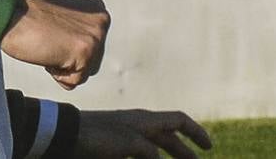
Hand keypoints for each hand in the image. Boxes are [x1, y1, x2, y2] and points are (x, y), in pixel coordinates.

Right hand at [0, 0, 109, 89]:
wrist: (7, 16)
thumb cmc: (27, 20)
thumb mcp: (63, 21)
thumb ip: (79, 33)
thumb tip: (87, 56)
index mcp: (97, 10)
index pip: (94, 49)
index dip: (68, 48)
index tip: (52, 32)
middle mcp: (102, 21)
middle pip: (93, 63)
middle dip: (68, 59)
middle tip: (48, 40)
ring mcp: (95, 36)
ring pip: (85, 73)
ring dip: (62, 66)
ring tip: (47, 45)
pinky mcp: (85, 51)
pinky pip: (73, 81)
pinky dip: (56, 73)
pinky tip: (46, 52)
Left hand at [76, 108, 211, 157]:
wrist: (67, 133)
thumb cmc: (100, 134)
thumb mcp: (133, 144)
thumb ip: (153, 154)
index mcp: (146, 120)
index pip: (178, 120)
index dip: (195, 132)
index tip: (208, 147)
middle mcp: (138, 126)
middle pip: (168, 137)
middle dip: (183, 152)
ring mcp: (125, 136)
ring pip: (153, 148)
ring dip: (165, 157)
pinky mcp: (114, 146)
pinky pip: (137, 154)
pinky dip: (147, 158)